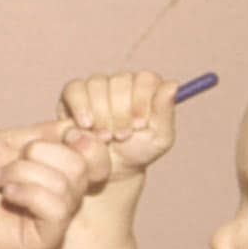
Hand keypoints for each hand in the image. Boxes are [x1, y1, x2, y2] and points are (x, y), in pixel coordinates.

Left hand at [0, 125, 93, 248]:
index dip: (77, 138)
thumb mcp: (8, 142)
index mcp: (59, 171)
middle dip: (38, 153)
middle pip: (80, 163)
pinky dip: (28, 192)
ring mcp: (58, 219)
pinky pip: (57, 207)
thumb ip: (45, 133)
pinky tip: (6, 195)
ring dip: (23, 172)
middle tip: (7, 165)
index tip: (38, 140)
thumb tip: (80, 127)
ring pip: (66, 183)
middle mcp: (65, 195)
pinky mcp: (48, 238)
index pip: (93, 152)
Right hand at [58, 70, 178, 184]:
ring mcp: (97, 85)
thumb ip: (166, 111)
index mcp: (146, 87)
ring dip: (101, 115)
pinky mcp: (74, 93)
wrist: (108, 169)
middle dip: (120, 113)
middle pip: (120, 81)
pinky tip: (86, 125)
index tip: (139, 125)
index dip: (141, 101)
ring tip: (105, 137)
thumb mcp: (159, 138)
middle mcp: (122, 81)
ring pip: (98, 85)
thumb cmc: (138, 152)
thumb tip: (173, 85)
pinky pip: (75, 89)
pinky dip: (80, 107)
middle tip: (122, 136)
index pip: (145, 79)